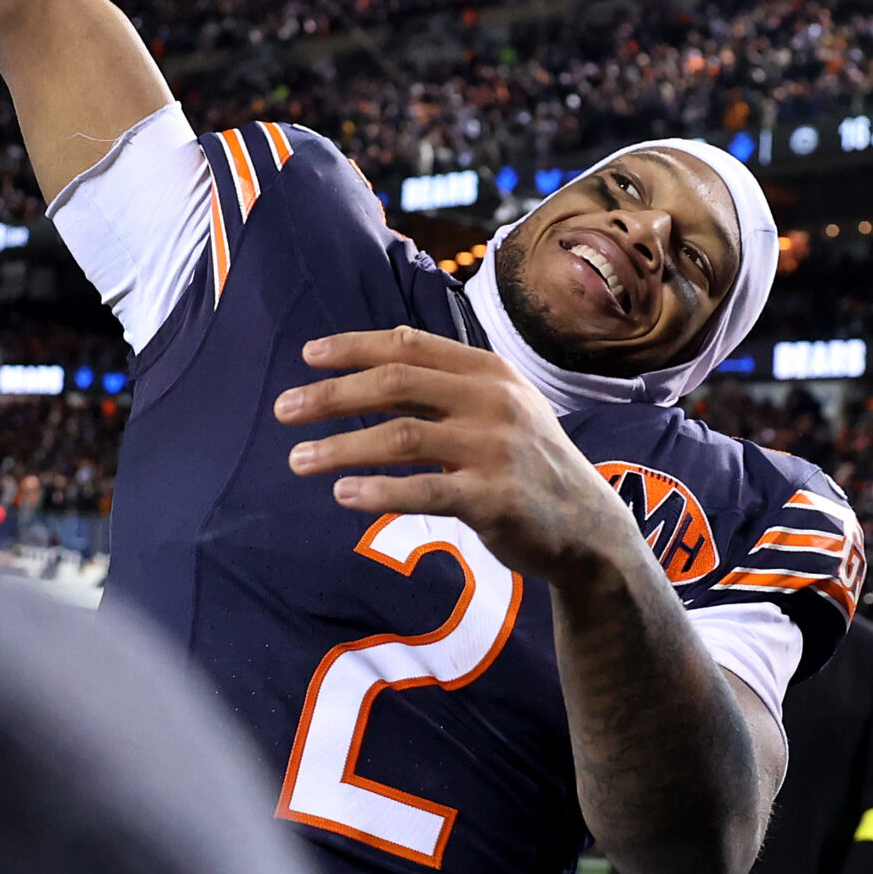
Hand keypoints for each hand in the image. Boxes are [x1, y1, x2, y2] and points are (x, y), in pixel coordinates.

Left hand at [274, 327, 650, 596]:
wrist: (589, 528)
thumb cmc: (529, 465)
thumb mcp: (502, 408)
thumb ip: (449, 387)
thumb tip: (371, 372)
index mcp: (489, 371)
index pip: (408, 345)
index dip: (353, 347)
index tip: (307, 356)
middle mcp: (492, 401)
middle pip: (395, 383)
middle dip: (332, 395)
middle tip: (283, 410)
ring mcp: (495, 448)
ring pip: (400, 437)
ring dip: (341, 446)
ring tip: (297, 460)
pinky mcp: (493, 498)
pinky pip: (423, 491)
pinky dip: (378, 492)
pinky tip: (343, 494)